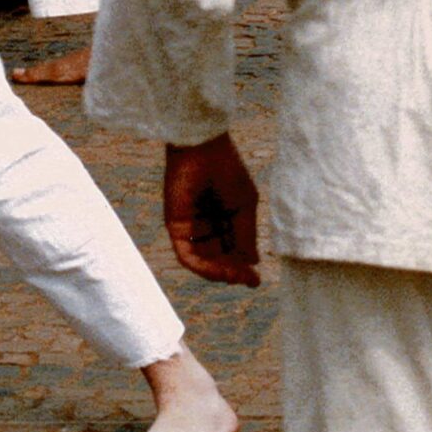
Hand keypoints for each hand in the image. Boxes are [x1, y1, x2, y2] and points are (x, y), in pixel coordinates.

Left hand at [163, 132, 260, 285]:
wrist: (204, 150)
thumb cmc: (227, 170)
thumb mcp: (245, 206)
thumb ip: (247, 235)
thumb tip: (254, 263)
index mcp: (225, 218)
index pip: (233, 250)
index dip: (244, 267)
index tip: (256, 280)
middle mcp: (207, 226)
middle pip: (219, 259)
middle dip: (233, 273)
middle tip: (247, 281)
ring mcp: (191, 228)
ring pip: (204, 262)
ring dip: (219, 274)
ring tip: (235, 277)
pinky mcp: (175, 227)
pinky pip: (187, 256)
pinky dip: (202, 268)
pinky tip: (218, 271)